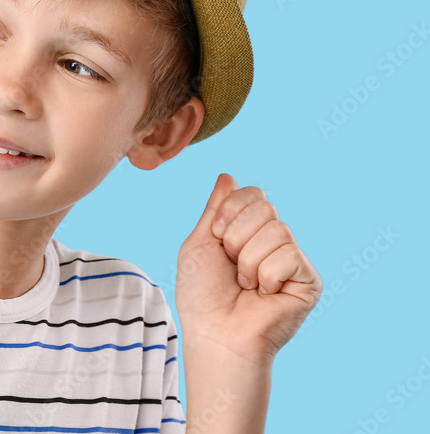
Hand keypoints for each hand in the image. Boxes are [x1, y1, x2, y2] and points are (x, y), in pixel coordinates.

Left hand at [175, 173, 321, 364]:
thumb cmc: (202, 294)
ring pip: (277, 230)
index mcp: (249, 230)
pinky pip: (289, 256)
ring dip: (249, 261)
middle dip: (236, 237)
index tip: (217, 236)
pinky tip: (264, 294)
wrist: (216, 332)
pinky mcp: (308, 279)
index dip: (230, 211)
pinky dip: (266, 276)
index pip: (254, 194)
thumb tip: (227, 176)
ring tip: (246, 284)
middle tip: (231, 266)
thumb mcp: (200, 243)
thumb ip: (216, 209)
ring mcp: (292, 259)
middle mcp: (273, 241)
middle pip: (265, 207)